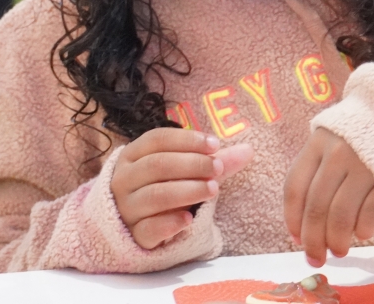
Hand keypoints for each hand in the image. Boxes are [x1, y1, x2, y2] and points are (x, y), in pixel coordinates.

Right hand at [111, 128, 252, 249]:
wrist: (134, 225)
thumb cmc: (163, 188)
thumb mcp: (182, 171)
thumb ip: (212, 161)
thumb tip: (249, 149)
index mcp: (133, 155)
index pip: (158, 139)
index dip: (187, 139)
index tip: (215, 144)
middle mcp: (124, 179)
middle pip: (157, 165)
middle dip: (192, 164)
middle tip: (218, 169)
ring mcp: (126, 208)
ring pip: (155, 195)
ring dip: (187, 190)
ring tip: (213, 189)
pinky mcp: (133, 235)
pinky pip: (148, 228)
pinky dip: (169, 223)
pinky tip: (189, 219)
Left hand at [284, 129, 373, 267]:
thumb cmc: (365, 142)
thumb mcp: (335, 144)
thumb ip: (318, 175)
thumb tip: (300, 231)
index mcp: (318, 142)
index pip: (295, 187)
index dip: (292, 219)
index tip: (296, 240)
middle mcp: (338, 152)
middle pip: (316, 206)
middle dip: (313, 240)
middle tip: (316, 258)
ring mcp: (364, 165)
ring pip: (340, 215)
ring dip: (336, 240)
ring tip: (340, 251)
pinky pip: (369, 215)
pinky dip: (363, 231)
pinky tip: (362, 234)